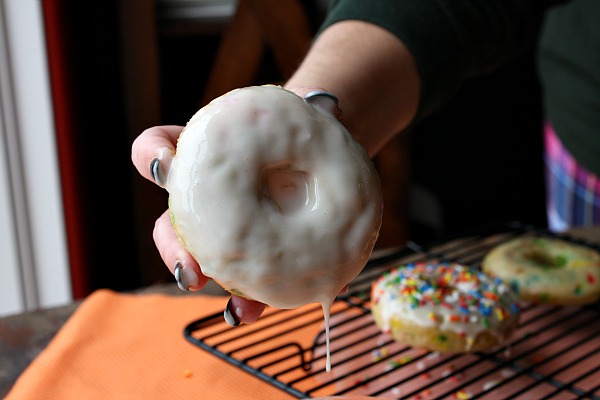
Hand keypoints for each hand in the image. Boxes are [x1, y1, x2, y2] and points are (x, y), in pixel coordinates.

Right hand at [130, 88, 341, 325]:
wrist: (324, 160)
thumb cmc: (302, 133)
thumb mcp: (301, 116)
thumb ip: (308, 110)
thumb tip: (331, 107)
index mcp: (203, 156)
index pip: (158, 150)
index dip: (153, 155)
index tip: (166, 165)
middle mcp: (204, 197)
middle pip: (169, 222)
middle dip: (172, 247)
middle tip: (189, 266)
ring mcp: (226, 230)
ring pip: (195, 257)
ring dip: (193, 276)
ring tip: (207, 291)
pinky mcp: (253, 258)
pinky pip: (239, 285)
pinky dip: (240, 303)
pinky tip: (245, 313)